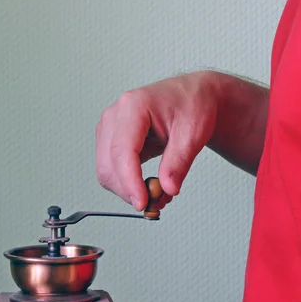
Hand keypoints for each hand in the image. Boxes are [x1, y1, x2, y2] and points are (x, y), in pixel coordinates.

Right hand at [96, 71, 218, 210]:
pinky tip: (150, 186)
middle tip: (158, 204)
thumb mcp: (193, 133)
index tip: (142, 202)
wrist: (192, 97)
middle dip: (130, 190)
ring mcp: (110, 129)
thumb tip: (167, 189)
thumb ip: (179, 162)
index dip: (129, 181)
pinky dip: (129, 185)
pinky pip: (113, 171)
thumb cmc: (192, 105)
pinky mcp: (112, 141)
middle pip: (109, 165)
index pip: (122, 150)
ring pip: (107, 172)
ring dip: (129, 190)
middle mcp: (115, 116)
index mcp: (133, 106)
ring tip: (159, 194)